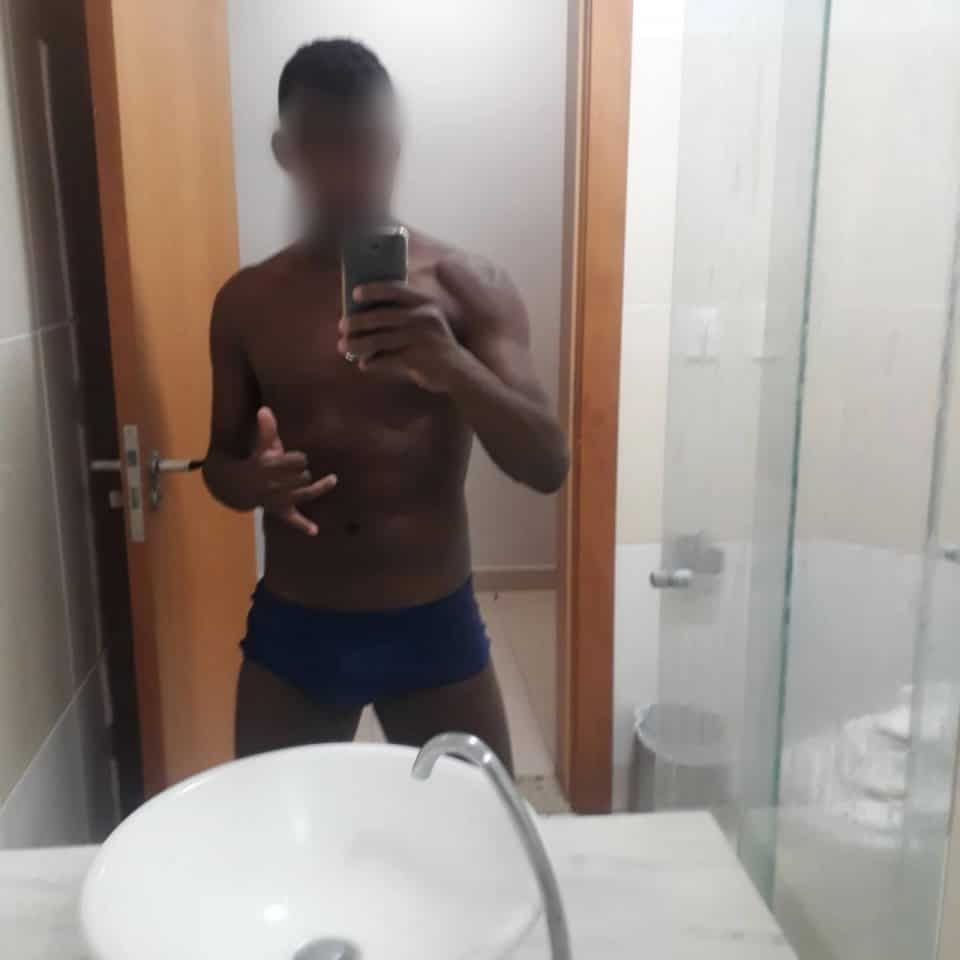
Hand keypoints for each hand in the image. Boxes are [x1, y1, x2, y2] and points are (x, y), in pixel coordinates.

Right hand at [245, 407, 335, 535]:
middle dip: (303, 471)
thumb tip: (265, 409)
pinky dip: (303, 525)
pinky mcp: (280, 511)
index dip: (298, 458)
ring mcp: (278, 500)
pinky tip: (315, 531)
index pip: (294, 461)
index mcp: (268, 467)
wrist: (239, 487)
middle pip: (301, 477)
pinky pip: (292, 519)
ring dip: (318, 488)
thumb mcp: (260, 446)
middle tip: (300, 470)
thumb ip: (266, 429)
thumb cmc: (256, 462)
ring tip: (334, 479)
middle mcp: (274, 485)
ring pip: (303, 494)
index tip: (297, 458)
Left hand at [337, 283, 467, 391]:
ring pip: (380, 339)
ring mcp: (421, 337)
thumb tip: (362, 314)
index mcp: (425, 302)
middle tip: (342, 326)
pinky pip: (386, 358)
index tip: (355, 294)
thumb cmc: (432, 344)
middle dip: (358, 321)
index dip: (373, 290)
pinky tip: (364, 364)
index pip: (395, 289)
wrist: (457, 371)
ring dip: (358, 343)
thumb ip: (402, 314)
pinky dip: (372, 362)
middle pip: (382, 316)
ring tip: (344, 346)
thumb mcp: (424, 322)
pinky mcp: (417, 357)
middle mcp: (424, 316)